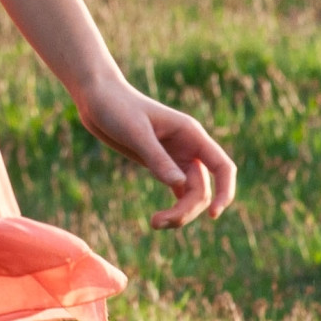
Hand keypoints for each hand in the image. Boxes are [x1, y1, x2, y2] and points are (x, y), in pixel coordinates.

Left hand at [74, 75, 237, 229]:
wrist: (95, 97)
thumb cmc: (116, 106)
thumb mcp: (135, 132)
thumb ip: (157, 158)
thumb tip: (180, 185)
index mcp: (190, 134)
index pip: (222, 166)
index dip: (225, 192)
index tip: (213, 215)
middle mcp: (188, 148)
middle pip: (202, 188)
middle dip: (187, 209)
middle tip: (158, 222)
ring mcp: (175, 158)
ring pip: (190, 194)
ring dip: (179, 213)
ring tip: (154, 223)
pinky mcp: (160, 165)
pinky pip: (178, 192)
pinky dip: (173, 207)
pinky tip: (158, 219)